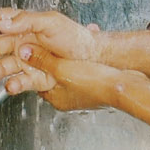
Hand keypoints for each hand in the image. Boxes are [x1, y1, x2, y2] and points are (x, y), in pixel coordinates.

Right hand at [0, 8, 102, 90]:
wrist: (91, 58)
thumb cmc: (75, 36)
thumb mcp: (52, 22)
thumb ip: (27, 21)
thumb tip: (4, 22)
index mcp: (24, 26)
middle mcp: (21, 43)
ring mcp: (26, 60)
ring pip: (2, 67)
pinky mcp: (33, 77)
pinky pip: (17, 82)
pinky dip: (12, 85)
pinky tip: (12, 86)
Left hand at [20, 46, 139, 111]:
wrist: (124, 86)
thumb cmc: (95, 83)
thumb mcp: (62, 67)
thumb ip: (42, 59)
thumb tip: (26, 53)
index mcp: (56, 98)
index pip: (37, 81)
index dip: (36, 65)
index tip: (37, 52)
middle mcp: (67, 99)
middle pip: (53, 77)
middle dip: (55, 62)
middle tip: (56, 50)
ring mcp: (82, 95)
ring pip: (69, 75)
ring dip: (70, 62)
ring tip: (74, 51)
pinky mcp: (94, 89)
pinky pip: (83, 74)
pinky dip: (83, 65)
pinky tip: (88, 56)